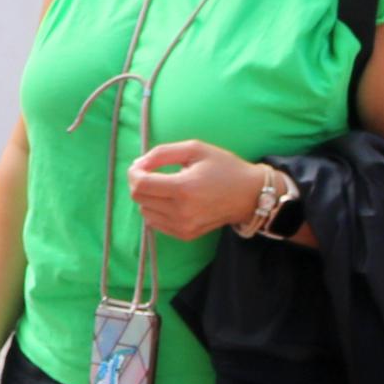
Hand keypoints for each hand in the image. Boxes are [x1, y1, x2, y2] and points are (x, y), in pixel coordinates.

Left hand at [127, 139, 262, 241]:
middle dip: (139, 183)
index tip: (140, 166)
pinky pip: (155, 223)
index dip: (134, 173)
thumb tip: (137, 164)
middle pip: (139, 199)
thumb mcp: (195, 149)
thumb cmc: (224, 167)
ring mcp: (183, 226)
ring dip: (148, 197)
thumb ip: (161, 154)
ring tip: (166, 186)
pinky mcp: (185, 235)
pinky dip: (156, 210)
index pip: (140, 185)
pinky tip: (171, 200)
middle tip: (152, 173)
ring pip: (145, 211)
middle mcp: (182, 211)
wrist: (250, 195)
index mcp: (184, 188)